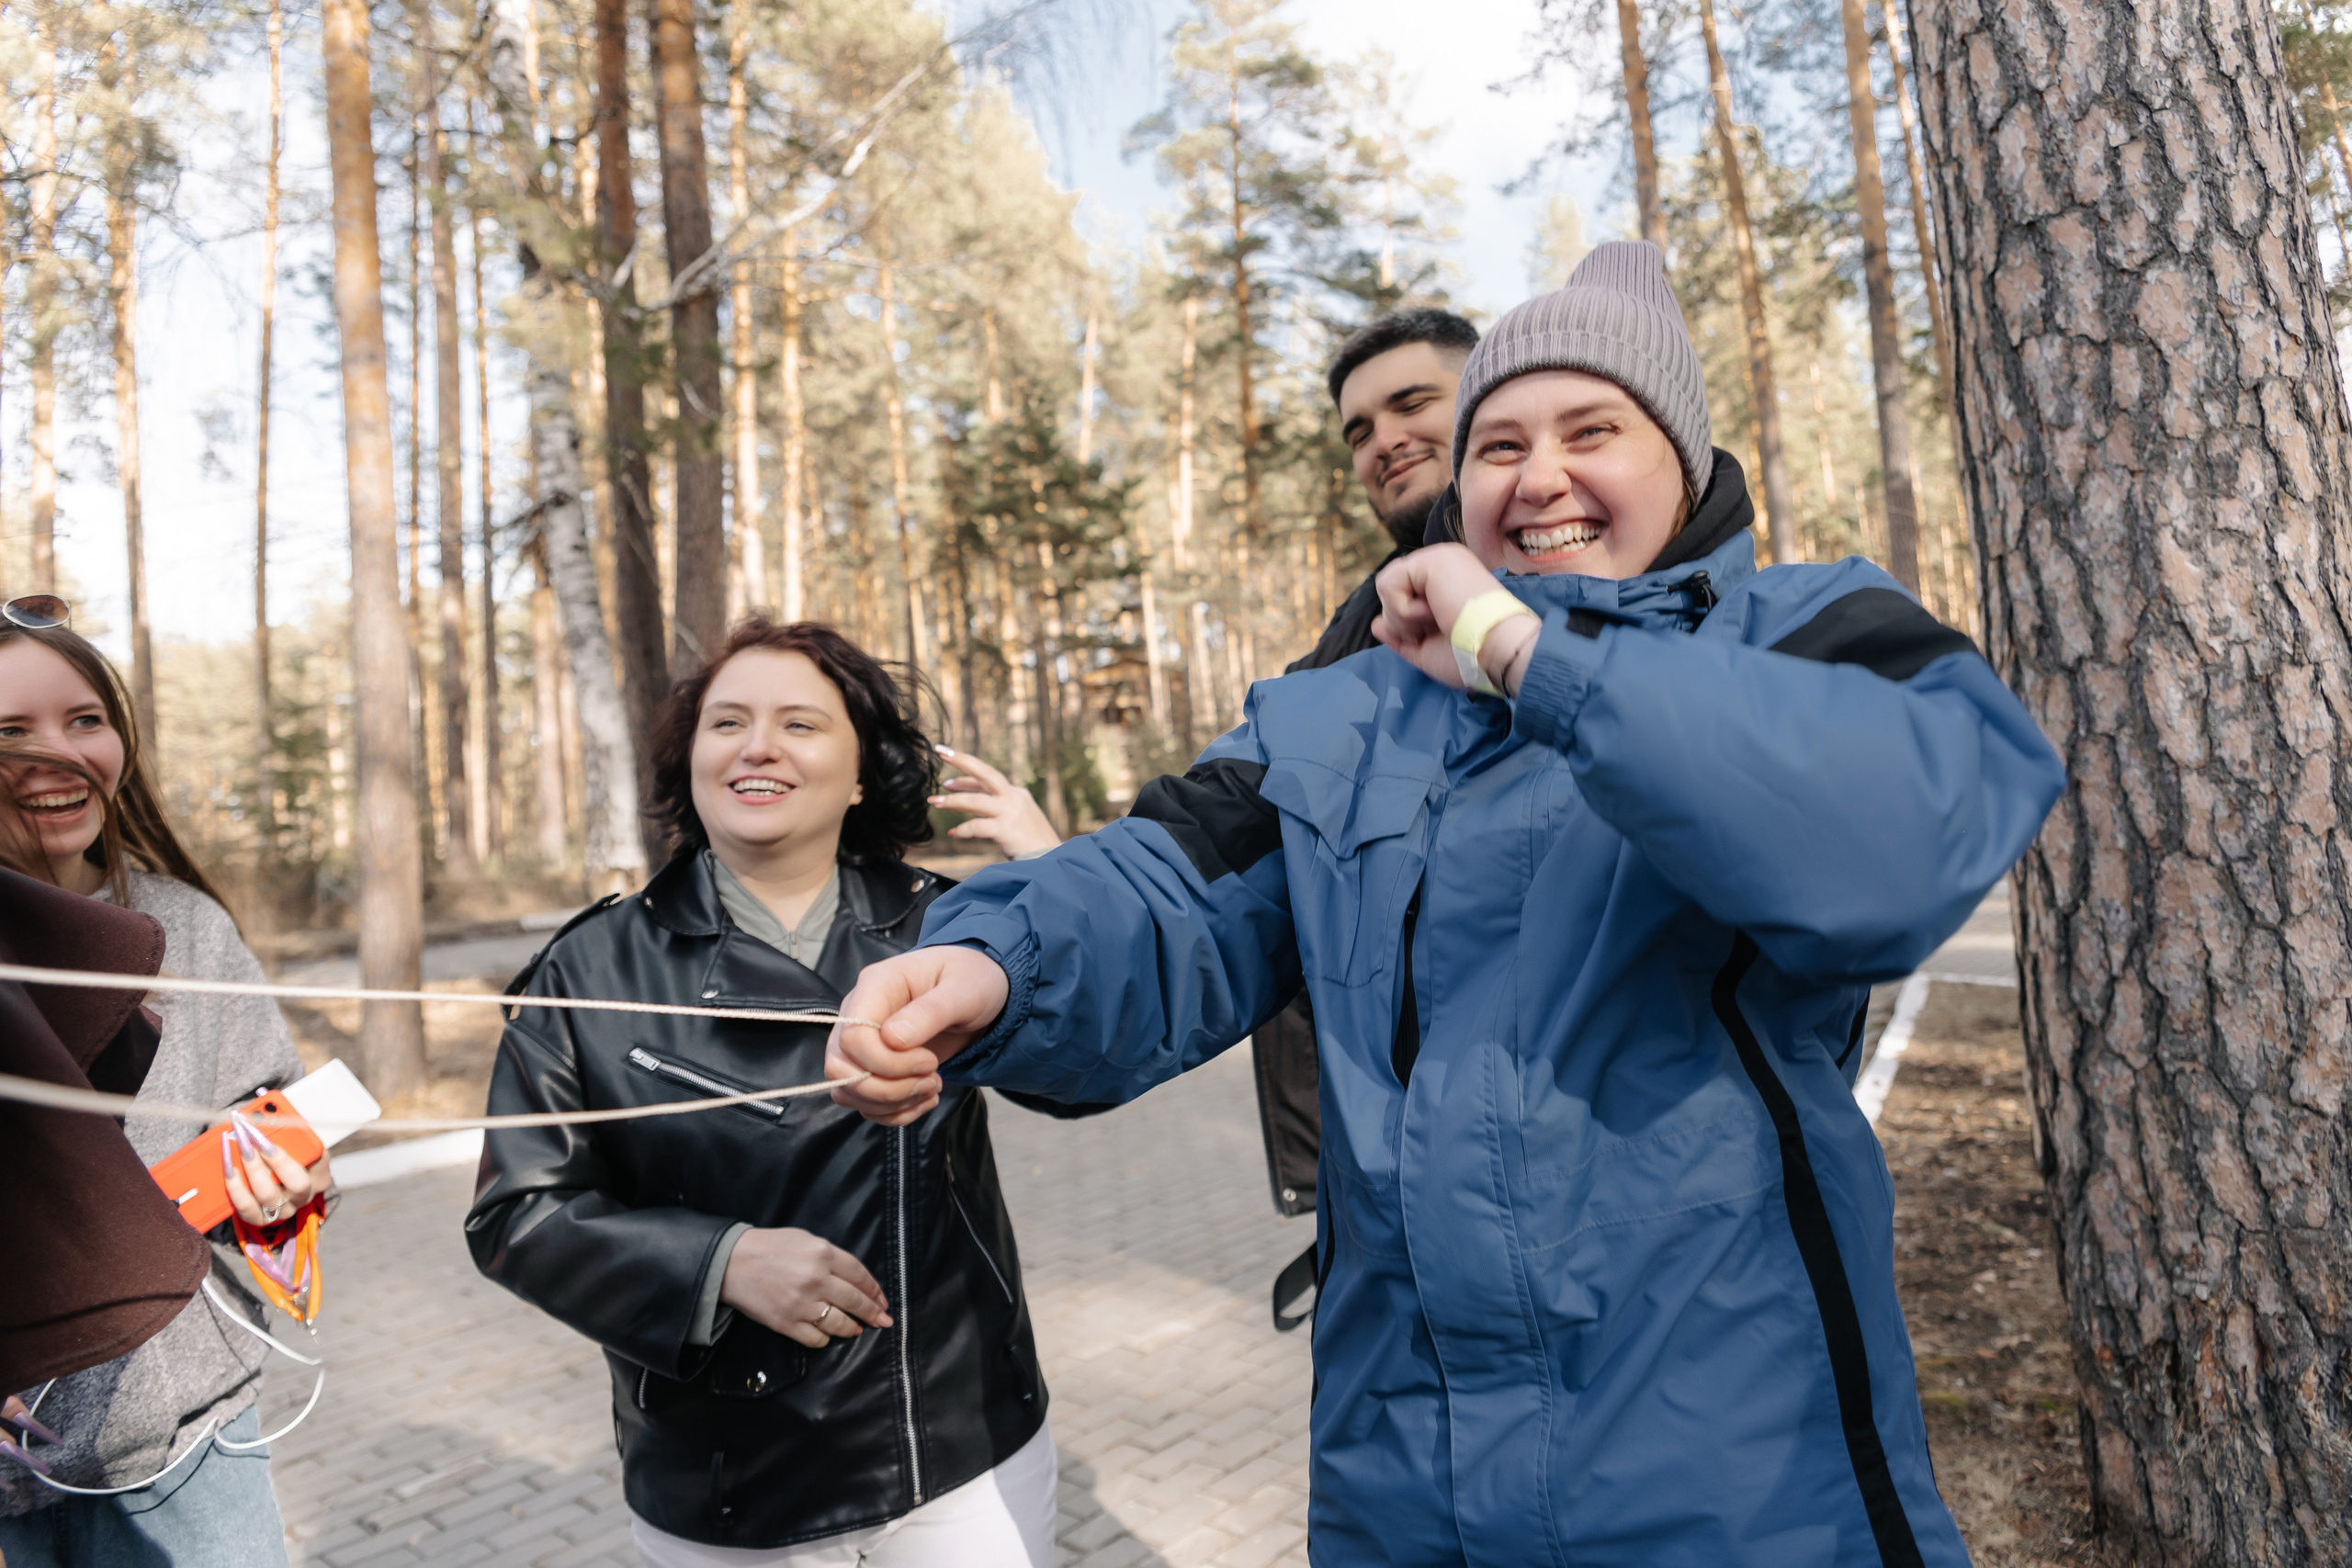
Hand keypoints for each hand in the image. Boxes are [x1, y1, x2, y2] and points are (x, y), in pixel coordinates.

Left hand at [222, 1111, 330, 1226]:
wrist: (271, 1186)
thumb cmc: (285, 1156)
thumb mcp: (294, 1142)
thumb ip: (287, 1128)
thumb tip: (263, 1105)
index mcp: (319, 1175)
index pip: (318, 1161)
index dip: (302, 1147)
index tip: (278, 1134)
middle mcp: (304, 1197)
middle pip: (296, 1182)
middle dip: (274, 1159)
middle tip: (254, 1138)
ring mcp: (282, 1211)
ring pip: (268, 1195)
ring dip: (252, 1170)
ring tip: (238, 1149)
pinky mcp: (259, 1219)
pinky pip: (246, 1208)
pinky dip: (235, 1188)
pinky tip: (229, 1169)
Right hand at [719, 1227, 891, 1348]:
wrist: (732, 1263)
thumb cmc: (770, 1247)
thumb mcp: (806, 1240)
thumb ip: (831, 1257)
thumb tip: (855, 1279)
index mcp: (823, 1254)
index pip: (860, 1275)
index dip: (875, 1290)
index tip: (883, 1300)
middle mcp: (816, 1279)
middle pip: (855, 1301)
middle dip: (873, 1313)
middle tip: (882, 1321)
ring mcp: (802, 1304)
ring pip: (840, 1324)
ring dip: (852, 1328)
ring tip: (856, 1329)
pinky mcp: (787, 1323)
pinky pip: (817, 1339)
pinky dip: (825, 1339)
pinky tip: (827, 1335)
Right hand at [827, 947, 1010, 1124]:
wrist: (978, 990)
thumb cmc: (972, 980)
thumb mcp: (964, 989)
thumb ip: (930, 1011)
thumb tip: (892, 1039)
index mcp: (876, 985)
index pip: (853, 1037)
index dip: (887, 1062)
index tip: (930, 1061)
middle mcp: (859, 1013)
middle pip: (840, 1068)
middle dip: (888, 1090)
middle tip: (932, 1080)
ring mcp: (862, 1041)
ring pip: (847, 1090)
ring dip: (892, 1103)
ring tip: (933, 1087)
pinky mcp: (872, 1065)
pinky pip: (864, 1102)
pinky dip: (895, 1112)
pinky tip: (926, 1098)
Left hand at [930, 746, 1060, 858]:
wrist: (1052, 860)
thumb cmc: (1032, 843)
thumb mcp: (1016, 818)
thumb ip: (997, 807)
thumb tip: (970, 802)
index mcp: (1016, 793)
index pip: (987, 777)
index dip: (965, 775)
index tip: (946, 779)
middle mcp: (1013, 798)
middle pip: (985, 773)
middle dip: (962, 760)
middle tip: (941, 752)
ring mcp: (1010, 813)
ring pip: (975, 801)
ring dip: (952, 801)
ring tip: (935, 802)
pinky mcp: (1006, 830)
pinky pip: (977, 826)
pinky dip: (963, 829)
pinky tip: (954, 833)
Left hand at [1371, 544, 1540, 695]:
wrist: (1496, 652)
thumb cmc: (1473, 657)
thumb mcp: (1428, 650)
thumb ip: (1401, 636)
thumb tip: (1375, 624)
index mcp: (1447, 582)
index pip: (1402, 597)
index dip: (1407, 627)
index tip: (1439, 636)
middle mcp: (1443, 565)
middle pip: (1390, 592)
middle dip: (1403, 623)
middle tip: (1437, 630)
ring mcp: (1439, 559)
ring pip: (1386, 587)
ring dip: (1403, 618)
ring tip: (1436, 621)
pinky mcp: (1432, 560)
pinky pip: (1388, 584)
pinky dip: (1403, 610)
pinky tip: (1434, 613)